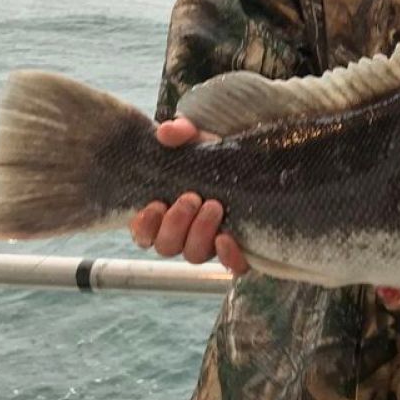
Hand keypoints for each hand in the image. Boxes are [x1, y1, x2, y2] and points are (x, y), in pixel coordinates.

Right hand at [128, 118, 248, 274]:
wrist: (256, 165)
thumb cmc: (217, 156)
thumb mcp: (200, 139)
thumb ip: (181, 132)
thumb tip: (166, 133)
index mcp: (166, 213)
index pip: (143, 234)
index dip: (144, 226)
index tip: (155, 205)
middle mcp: (185, 234)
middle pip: (166, 246)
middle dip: (175, 224)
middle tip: (191, 197)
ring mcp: (211, 244)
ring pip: (194, 256)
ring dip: (199, 233)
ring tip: (213, 206)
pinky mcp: (240, 250)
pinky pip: (232, 267)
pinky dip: (229, 257)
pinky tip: (229, 237)